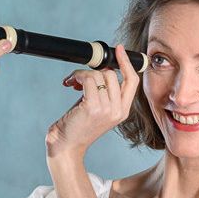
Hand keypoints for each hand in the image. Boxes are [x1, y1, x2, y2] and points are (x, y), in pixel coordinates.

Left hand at [46, 45, 138, 160]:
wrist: (66, 147)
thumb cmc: (77, 127)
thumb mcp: (97, 110)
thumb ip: (104, 92)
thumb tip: (101, 70)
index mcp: (122, 111)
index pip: (132, 81)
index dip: (126, 63)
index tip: (119, 50)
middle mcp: (117, 111)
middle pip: (112, 74)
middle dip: (94, 71)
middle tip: (80, 78)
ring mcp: (106, 109)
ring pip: (99, 75)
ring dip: (82, 74)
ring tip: (73, 82)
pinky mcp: (92, 107)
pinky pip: (87, 79)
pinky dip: (76, 76)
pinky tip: (69, 83)